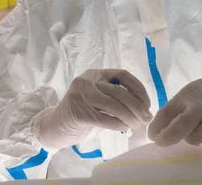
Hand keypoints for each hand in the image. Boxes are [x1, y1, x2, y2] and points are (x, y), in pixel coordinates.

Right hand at [33, 69, 152, 148]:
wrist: (54, 127)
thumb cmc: (81, 114)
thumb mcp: (99, 100)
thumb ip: (117, 99)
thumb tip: (144, 109)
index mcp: (96, 74)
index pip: (123, 75)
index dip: (138, 88)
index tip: (147, 103)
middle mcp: (87, 81)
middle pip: (119, 91)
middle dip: (137, 106)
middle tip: (146, 118)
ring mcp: (80, 95)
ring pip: (113, 105)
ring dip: (130, 117)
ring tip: (137, 125)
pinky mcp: (77, 112)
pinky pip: (104, 118)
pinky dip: (118, 124)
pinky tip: (124, 128)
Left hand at [148, 75, 201, 150]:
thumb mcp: (184, 99)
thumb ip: (170, 115)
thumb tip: (153, 135)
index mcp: (186, 98)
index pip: (167, 112)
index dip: (156, 126)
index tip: (152, 137)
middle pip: (186, 120)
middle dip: (172, 134)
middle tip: (163, 142)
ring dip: (196, 137)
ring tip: (192, 139)